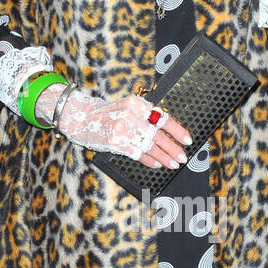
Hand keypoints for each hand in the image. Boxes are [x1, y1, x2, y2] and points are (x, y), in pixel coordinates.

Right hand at [36, 84, 191, 168]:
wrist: (80, 117)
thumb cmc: (106, 114)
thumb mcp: (127, 107)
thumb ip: (145, 116)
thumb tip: (167, 131)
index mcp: (136, 104)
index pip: (162, 117)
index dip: (177, 130)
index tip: (187, 140)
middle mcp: (130, 115)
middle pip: (158, 134)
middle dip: (173, 147)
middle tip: (183, 156)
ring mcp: (122, 129)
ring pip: (149, 146)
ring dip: (164, 156)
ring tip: (173, 163)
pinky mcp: (115, 142)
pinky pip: (137, 153)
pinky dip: (148, 160)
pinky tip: (157, 164)